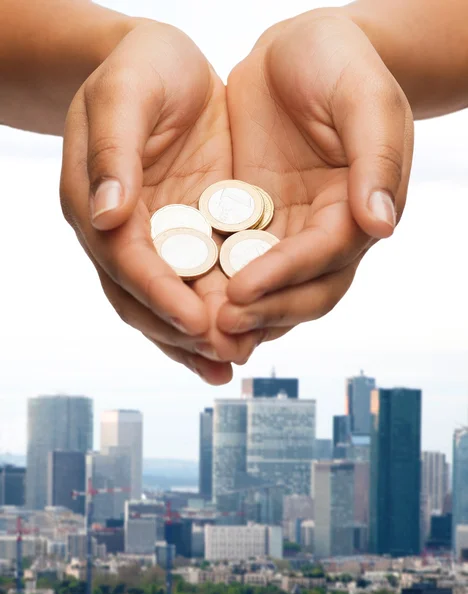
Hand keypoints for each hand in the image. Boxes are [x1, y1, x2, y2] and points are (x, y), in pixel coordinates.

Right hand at [60, 21, 258, 384]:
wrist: (165, 65)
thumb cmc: (140, 68)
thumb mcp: (124, 95)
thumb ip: (114, 151)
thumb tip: (106, 216)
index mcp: (95, 204)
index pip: (126, 262)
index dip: (160, 295)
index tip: (197, 322)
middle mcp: (124, 232)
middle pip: (144, 298)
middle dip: (182, 331)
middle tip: (225, 354)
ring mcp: (158, 237)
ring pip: (172, 301)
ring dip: (200, 337)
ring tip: (234, 361)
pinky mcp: (191, 232)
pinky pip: (203, 280)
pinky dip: (219, 310)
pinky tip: (246, 333)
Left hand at [218, 10, 413, 336]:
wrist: (296, 51)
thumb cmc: (337, 63)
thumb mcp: (364, 99)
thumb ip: (376, 159)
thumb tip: (380, 225)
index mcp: (358, 209)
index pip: (327, 255)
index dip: (287, 275)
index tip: (243, 289)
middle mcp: (325, 231)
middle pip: (304, 290)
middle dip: (264, 311)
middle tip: (219, 325)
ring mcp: (287, 230)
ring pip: (270, 289)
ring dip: (241, 314)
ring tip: (201, 330)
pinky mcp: (253, 223)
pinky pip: (235, 261)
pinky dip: (216, 285)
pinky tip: (186, 297)